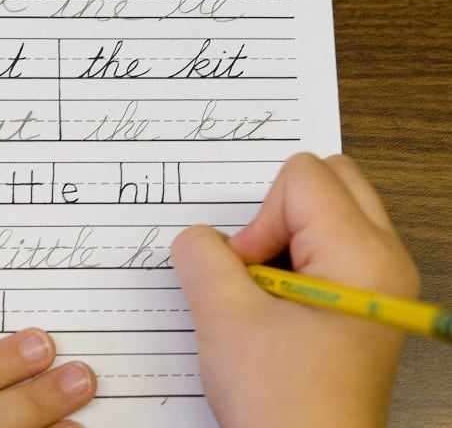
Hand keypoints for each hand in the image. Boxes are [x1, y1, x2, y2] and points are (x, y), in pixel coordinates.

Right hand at [171, 153, 418, 427]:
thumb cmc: (284, 404)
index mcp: (361, 255)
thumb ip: (200, 257)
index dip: (258, 220)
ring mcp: (380, 281)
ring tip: (267, 298)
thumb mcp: (224, 319)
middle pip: (329, 180)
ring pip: (329, 213)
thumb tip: (196, 238)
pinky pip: (330, 249)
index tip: (248, 276)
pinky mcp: (366, 300)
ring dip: (284, 242)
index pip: (303, 176)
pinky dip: (295, 264)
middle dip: (278, 216)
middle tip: (258, 271)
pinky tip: (277, 311)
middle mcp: (384, 260)